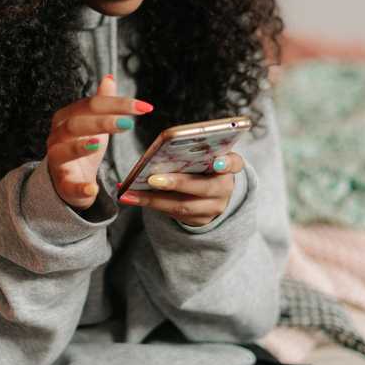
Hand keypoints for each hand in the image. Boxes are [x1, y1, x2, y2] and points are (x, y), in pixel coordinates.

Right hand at [46, 74, 153, 210]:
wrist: (68, 180)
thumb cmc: (83, 147)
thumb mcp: (94, 124)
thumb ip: (101, 102)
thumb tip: (109, 78)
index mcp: (66, 118)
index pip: (90, 105)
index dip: (116, 103)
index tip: (143, 107)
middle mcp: (57, 136)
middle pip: (75, 124)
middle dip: (102, 122)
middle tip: (128, 123)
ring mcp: (57, 160)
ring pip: (64, 150)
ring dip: (81, 147)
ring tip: (99, 143)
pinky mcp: (62, 183)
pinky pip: (68, 185)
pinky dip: (80, 187)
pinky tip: (93, 188)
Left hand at [118, 152, 243, 226]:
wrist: (212, 193)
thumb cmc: (203, 165)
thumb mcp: (205, 154)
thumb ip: (194, 149)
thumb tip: (167, 144)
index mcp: (228, 165)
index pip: (234, 163)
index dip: (227, 163)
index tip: (217, 161)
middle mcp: (224, 189)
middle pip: (203, 188)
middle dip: (177, 183)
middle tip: (152, 178)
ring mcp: (212, 208)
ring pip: (183, 206)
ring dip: (153, 199)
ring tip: (130, 192)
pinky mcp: (198, 220)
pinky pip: (173, 214)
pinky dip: (150, 204)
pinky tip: (130, 197)